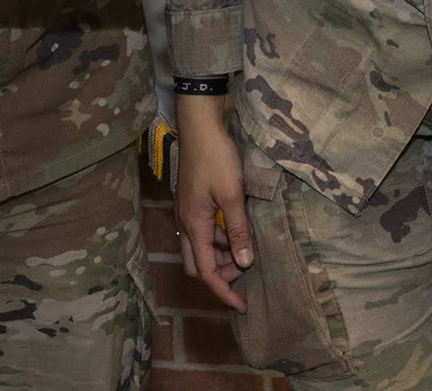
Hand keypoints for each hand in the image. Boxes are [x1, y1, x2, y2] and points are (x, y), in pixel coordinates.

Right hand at [173, 92, 253, 310]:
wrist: (200, 126)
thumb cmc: (216, 159)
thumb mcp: (232, 195)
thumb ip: (238, 231)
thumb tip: (245, 265)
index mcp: (194, 226)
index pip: (206, 273)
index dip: (224, 292)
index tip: (242, 306)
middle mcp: (186, 224)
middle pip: (198, 265)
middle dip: (220, 276)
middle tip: (245, 274)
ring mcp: (187, 212)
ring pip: (201, 249)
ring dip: (221, 256)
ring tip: (245, 251)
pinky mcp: (192, 202)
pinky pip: (203, 232)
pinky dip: (219, 239)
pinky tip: (236, 230)